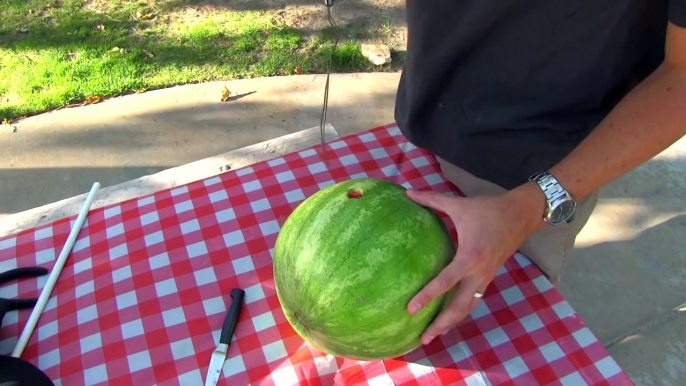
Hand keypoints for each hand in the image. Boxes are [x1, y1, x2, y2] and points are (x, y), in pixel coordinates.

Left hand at [406, 182, 546, 344]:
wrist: (521, 215)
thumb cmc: (488, 209)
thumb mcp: (459, 204)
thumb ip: (432, 200)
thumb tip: (408, 193)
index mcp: (469, 257)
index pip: (445, 282)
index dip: (427, 296)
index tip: (411, 309)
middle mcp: (478, 273)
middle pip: (459, 307)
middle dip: (441, 324)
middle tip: (423, 339)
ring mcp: (485, 278)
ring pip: (468, 308)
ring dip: (452, 323)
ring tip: (433, 335)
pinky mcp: (488, 278)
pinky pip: (474, 300)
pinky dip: (461, 311)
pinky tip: (448, 318)